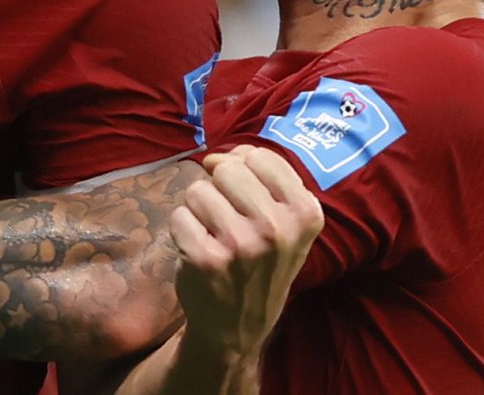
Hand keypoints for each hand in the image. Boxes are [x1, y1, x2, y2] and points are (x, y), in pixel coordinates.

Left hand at [170, 146, 323, 359]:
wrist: (238, 327)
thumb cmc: (260, 264)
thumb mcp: (286, 224)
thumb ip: (262, 178)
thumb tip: (218, 156)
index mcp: (305, 213)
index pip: (259, 156)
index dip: (243, 169)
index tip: (245, 197)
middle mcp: (278, 228)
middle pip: (226, 169)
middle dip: (219, 189)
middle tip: (228, 221)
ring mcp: (241, 244)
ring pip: (198, 190)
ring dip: (199, 211)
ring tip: (215, 238)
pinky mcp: (206, 258)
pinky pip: (178, 215)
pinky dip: (182, 230)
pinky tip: (199, 251)